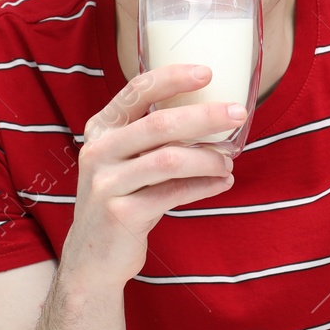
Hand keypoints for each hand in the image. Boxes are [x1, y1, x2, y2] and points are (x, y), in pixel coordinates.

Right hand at [65, 64, 243, 285]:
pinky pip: (173, 193)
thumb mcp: (124, 162)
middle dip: (205, 115)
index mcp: (100, 129)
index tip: (207, 72)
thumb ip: (151, 139)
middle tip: (237, 114)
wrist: (92, 257)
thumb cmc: (120, 201)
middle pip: (160, 123)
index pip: (136, 90)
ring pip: (170, 159)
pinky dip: (204, 186)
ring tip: (228, 161)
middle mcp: (98, 151)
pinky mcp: (121, 213)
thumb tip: (212, 114)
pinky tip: (222, 183)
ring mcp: (106, 183)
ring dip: (208, 158)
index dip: (173, 78)